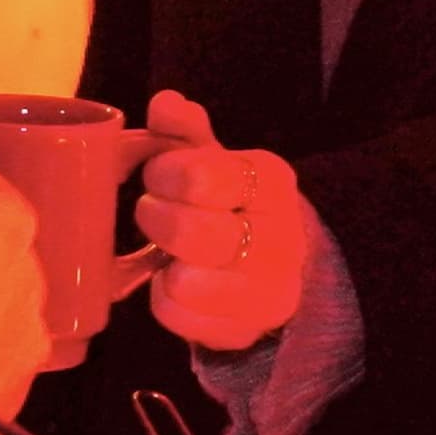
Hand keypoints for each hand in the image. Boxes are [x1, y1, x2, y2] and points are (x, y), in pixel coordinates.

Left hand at [132, 90, 306, 351]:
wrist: (272, 263)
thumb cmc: (227, 201)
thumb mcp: (210, 159)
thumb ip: (185, 131)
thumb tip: (165, 103)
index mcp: (270, 181)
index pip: (201, 177)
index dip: (163, 174)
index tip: (159, 175)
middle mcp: (281, 237)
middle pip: (191, 232)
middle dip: (156, 218)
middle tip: (154, 212)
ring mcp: (270, 292)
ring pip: (186, 282)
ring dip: (162, 263)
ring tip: (169, 251)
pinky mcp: (245, 331)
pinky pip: (177, 316)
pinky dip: (164, 298)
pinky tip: (176, 281)